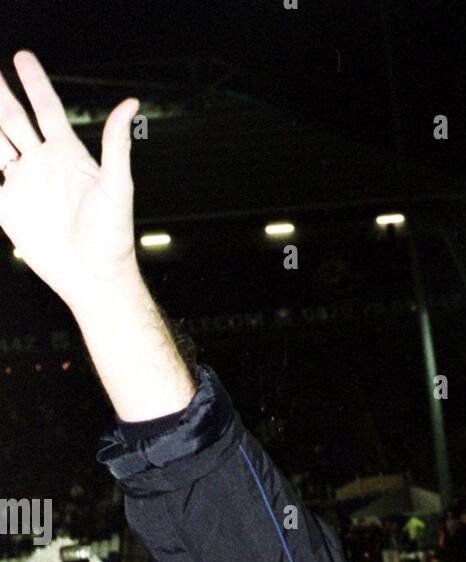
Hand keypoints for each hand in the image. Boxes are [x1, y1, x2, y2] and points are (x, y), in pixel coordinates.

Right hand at [0, 51, 140, 309]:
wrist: (95, 279)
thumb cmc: (113, 237)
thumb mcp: (117, 186)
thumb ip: (117, 144)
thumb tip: (131, 103)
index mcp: (68, 154)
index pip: (46, 108)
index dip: (34, 82)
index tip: (22, 56)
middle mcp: (43, 164)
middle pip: (13, 119)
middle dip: (0, 94)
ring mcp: (24, 185)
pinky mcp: (9, 209)